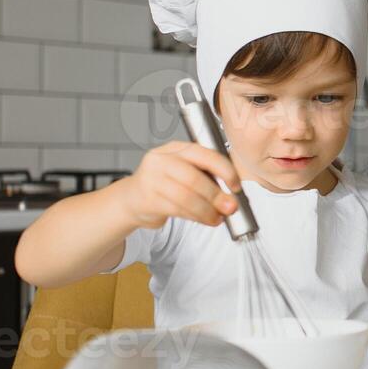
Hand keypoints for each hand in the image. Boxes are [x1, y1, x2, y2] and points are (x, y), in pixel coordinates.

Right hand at [117, 141, 242, 229]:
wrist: (131, 199)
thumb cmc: (164, 185)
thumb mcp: (184, 172)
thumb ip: (207, 178)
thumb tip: (232, 194)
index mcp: (176, 148)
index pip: (205, 155)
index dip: (225, 171)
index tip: (236, 186)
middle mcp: (162, 160)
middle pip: (194, 178)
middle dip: (217, 196)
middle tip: (231, 207)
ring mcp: (152, 179)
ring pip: (186, 197)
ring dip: (207, 210)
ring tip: (217, 217)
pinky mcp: (147, 199)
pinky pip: (177, 209)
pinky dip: (195, 217)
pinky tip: (204, 219)